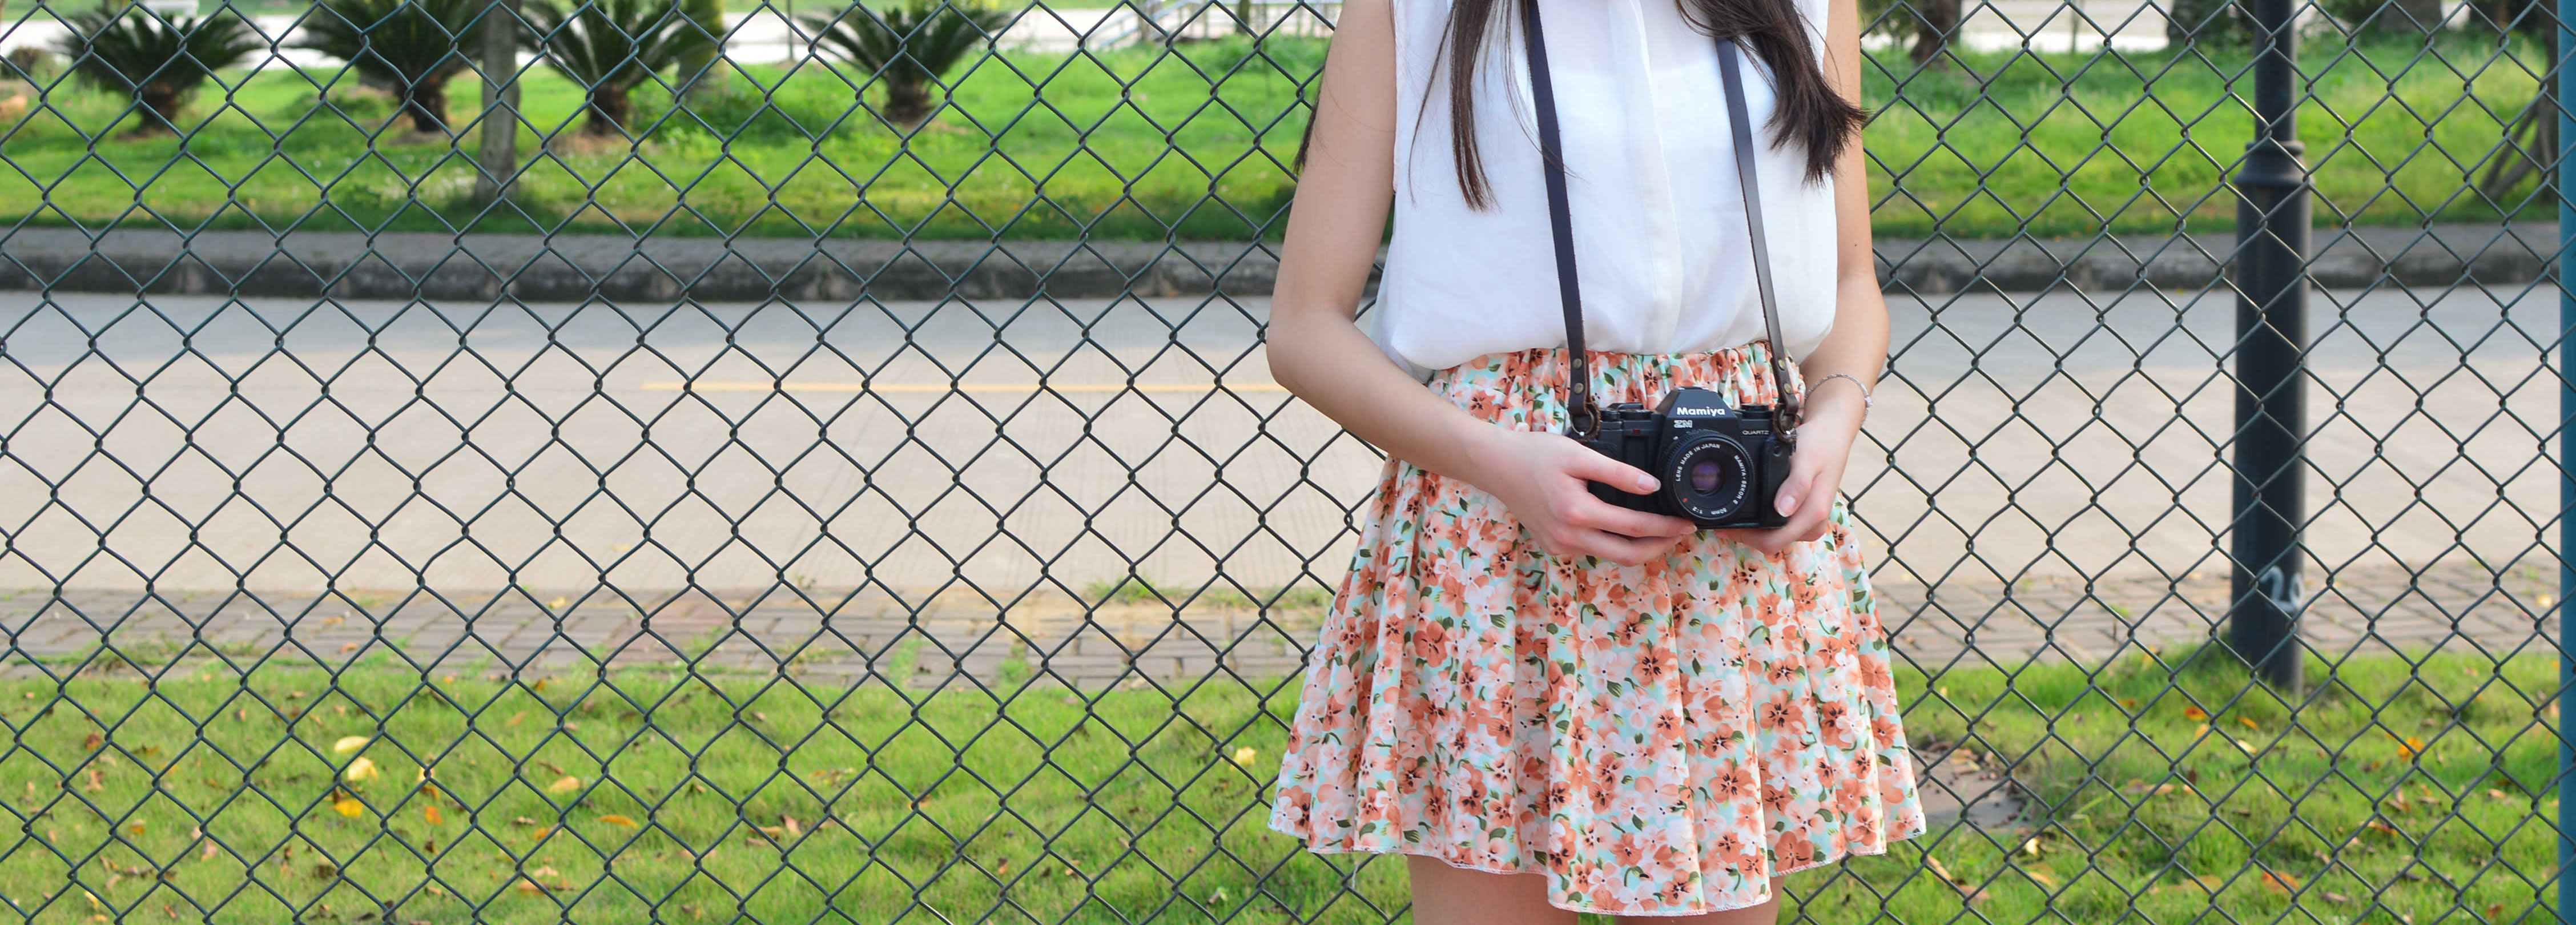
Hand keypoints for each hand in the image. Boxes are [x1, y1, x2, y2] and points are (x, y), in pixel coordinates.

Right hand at [1468, 428, 1699, 566]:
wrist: (1496, 466)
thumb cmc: (1535, 455)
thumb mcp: (1580, 455)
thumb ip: (1618, 472)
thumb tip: (1651, 486)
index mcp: (1577, 513)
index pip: (1634, 528)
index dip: (1665, 528)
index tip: (1686, 523)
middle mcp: (1569, 537)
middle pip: (1627, 556)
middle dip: (1659, 547)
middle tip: (1679, 533)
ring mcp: (1560, 546)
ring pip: (1610, 556)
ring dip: (1637, 547)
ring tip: (1658, 530)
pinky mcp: (1554, 546)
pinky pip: (1592, 550)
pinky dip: (1614, 543)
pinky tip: (1623, 528)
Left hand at [1711, 400, 1862, 555]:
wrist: (1831, 437)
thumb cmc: (1819, 446)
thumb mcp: (1806, 459)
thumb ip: (1797, 484)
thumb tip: (1783, 509)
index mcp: (1813, 515)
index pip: (1772, 541)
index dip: (1745, 538)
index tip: (1724, 524)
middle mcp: (1812, 525)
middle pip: (1771, 542)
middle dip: (1746, 534)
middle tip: (1723, 517)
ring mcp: (1809, 524)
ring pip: (1774, 537)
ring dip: (1754, 529)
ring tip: (1735, 510)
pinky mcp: (1805, 518)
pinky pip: (1779, 527)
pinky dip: (1763, 522)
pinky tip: (1751, 509)